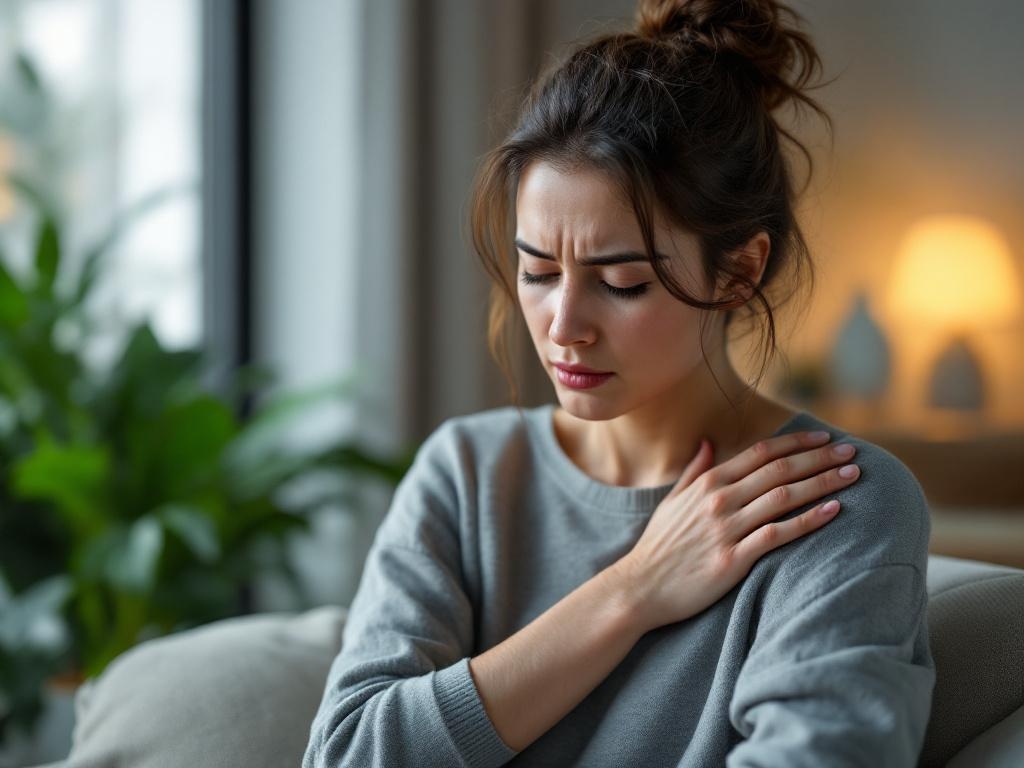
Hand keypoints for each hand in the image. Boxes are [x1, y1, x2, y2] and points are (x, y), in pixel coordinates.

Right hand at [611, 430, 859, 633]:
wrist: (640, 588)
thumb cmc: (659, 546)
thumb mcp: (673, 501)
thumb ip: (695, 471)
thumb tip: (710, 443)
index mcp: (708, 483)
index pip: (761, 453)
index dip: (796, 443)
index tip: (824, 438)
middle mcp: (718, 500)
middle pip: (779, 470)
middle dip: (819, 458)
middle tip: (852, 452)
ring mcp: (726, 529)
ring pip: (784, 497)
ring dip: (822, 483)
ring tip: (853, 476)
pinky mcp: (732, 559)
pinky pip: (778, 534)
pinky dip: (808, 520)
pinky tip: (833, 511)